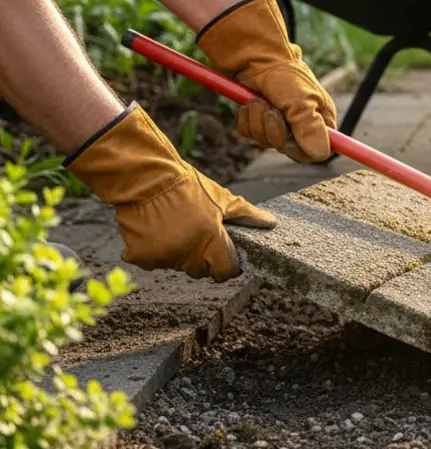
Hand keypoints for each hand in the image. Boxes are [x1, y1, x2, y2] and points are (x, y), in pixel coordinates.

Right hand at [64, 103, 276, 280]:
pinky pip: (153, 262)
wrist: (144, 176)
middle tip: (198, 236)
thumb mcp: (221, 198)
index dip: (228, 266)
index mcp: (211, 240)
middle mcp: (188, 253)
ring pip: (177, 266)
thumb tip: (270, 222)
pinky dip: (154, 251)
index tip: (225, 258)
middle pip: (201, 271)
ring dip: (178, 253)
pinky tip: (156, 230)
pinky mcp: (141, 256)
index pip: (226, 271)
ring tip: (175, 227)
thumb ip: (247, 214)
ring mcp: (164, 256)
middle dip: (203, 259)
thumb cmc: (187, 185)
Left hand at [196, 0, 336, 162]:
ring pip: (266, 141)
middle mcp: (302, 123)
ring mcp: (279, 122)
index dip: (302, 149)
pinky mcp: (258, 119)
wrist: (254, 55)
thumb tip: (321, 155)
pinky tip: (250, 102)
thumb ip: (311, 129)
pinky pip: (249, 133)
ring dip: (258, 121)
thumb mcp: (302, 101)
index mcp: (321, 119)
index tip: (289, 140)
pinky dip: (247, 119)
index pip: (318, 151)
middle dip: (274, 131)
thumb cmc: (284, 74)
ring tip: (260, 100)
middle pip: (288, 149)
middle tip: (271, 111)